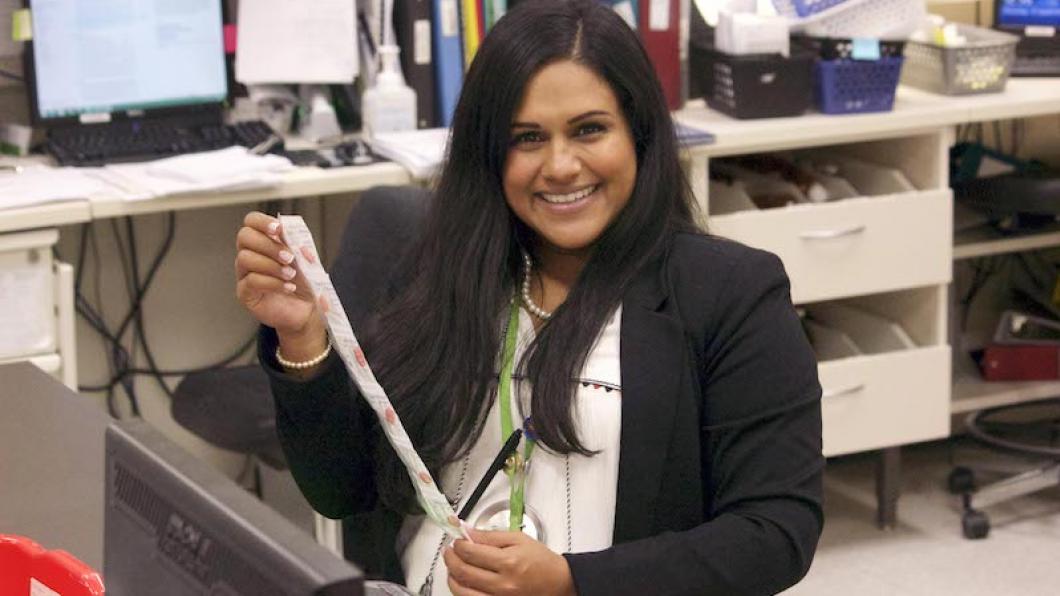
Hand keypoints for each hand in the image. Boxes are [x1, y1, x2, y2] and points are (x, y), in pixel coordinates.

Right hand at [235, 212, 323, 354]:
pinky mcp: (245, 293)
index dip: (262, 221)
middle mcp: (250, 255)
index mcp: (264, 241)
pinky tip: (288, 287)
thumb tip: (294, 238)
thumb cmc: (303, 283)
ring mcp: (244, 274)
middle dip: (268, 245)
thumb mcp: (306, 261)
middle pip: (244, 237)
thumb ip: (299, 247)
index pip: (251, 221)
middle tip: (289, 257)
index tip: (278, 229)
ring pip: (245, 258)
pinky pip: (251, 281)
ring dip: (271, 265)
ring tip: (291, 275)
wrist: (306, 310)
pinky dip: (273, 282)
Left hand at [443, 529, 575, 595]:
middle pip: (463, 572)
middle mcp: (502, 584)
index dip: (458, 544)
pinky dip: (462, 591)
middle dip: (450, 558)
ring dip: (452, 577)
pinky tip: (463, 581)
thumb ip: (490, 536)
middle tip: (450, 550)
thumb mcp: (518, 539)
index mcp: (508, 562)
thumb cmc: (541, 561)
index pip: (471, 552)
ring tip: (454, 566)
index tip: (457, 539)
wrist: (558, 583)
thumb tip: (467, 531)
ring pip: (462, 591)